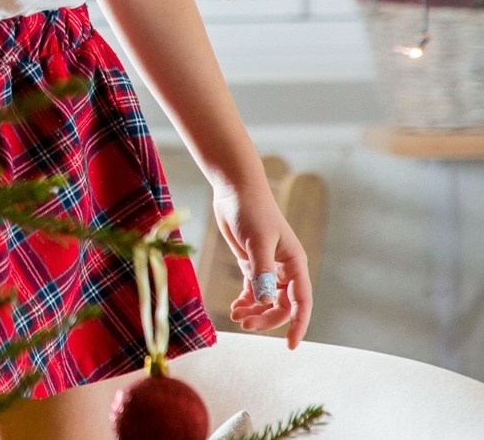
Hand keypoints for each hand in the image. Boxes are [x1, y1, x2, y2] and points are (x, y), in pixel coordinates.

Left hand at [212, 181, 312, 346]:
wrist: (235, 189)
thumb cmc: (251, 210)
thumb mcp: (258, 241)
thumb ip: (262, 271)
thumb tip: (265, 302)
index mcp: (295, 264)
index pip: (301, 302)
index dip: (298, 324)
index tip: (290, 345)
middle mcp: (285, 269)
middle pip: (281, 305)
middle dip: (266, 319)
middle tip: (244, 324)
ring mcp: (268, 267)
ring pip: (266, 300)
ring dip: (254, 312)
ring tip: (236, 316)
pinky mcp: (251, 262)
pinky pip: (253, 290)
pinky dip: (246, 301)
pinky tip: (234, 308)